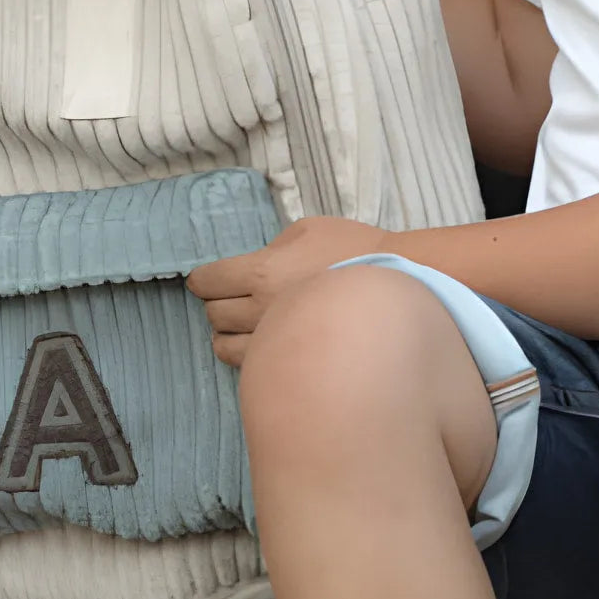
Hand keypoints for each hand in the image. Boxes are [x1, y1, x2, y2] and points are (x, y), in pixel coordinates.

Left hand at [187, 216, 392, 367]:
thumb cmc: (355, 251)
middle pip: (214, 314)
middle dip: (216, 302)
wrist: (397, 289)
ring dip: (226, 334)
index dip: (201, 279)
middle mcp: (262, 312)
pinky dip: (247, 356)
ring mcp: (275, 344)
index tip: (204, 280)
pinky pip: (250, 368)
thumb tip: (257, 264)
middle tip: (230, 296)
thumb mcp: (307, 230)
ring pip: (224, 348)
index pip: (208, 281)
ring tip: (242, 325)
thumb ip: (273, 247)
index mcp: (263, 272)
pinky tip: (264, 344)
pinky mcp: (290, 366)